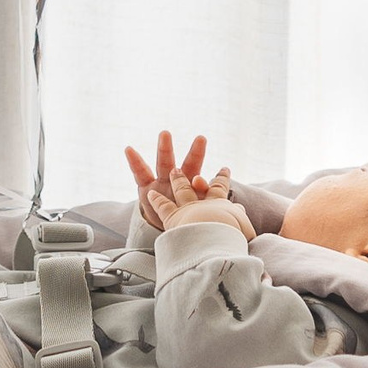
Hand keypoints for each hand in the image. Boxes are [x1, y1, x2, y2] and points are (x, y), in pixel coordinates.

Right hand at [125, 130, 245, 232]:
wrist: (166, 233)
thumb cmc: (188, 224)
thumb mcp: (201, 220)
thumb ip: (215, 211)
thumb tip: (239, 208)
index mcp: (197, 191)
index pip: (207, 183)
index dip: (213, 180)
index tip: (224, 170)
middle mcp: (181, 183)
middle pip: (190, 167)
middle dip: (196, 153)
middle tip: (203, 138)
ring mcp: (163, 183)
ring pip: (165, 164)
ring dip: (165, 149)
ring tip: (166, 133)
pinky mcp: (146, 188)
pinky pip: (139, 173)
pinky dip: (134, 161)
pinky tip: (129, 148)